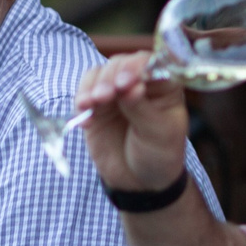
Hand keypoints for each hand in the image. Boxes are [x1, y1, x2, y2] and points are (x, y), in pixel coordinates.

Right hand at [74, 51, 187, 194]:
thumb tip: (131, 87)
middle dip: (111, 77)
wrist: (139, 181)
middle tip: (105, 95)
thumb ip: (142, 108)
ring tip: (90, 104)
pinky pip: (84, 93)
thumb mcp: (158, 133)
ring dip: (93, 86)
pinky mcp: (96, 105)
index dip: (138, 68)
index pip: (151, 64)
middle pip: (121, 64)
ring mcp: (115, 91)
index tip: (127, 82)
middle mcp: (139, 81)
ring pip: (99, 74)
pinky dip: (81, 102)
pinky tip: (86, 120)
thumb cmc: (159, 154)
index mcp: (164, 85)